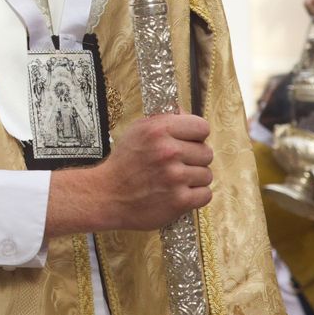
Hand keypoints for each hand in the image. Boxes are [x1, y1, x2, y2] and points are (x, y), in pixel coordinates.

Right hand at [80, 114, 212, 231]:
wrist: (107, 196)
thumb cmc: (124, 164)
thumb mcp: (137, 131)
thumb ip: (163, 120)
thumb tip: (185, 113)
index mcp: (158, 130)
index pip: (202, 127)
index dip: (195, 136)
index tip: (187, 143)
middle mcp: (168, 151)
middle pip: (207, 152)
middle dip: (194, 159)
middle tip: (176, 165)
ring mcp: (175, 177)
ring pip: (207, 175)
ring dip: (193, 179)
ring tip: (174, 180)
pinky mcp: (179, 200)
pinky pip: (205, 195)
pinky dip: (194, 197)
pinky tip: (177, 193)